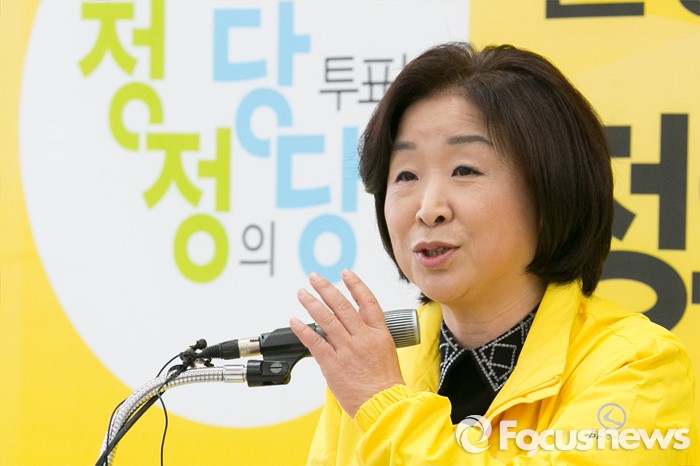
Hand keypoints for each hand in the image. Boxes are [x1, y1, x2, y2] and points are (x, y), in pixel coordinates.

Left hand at [290, 270, 404, 417]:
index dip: (356, 285)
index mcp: (379, 334)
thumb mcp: (386, 352)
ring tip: (302, 293)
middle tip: (314, 278)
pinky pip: (315, 341)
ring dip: (311, 303)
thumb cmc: (385, 384)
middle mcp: (362, 338)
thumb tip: (353, 326)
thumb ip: (369, 336)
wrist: (383, 405)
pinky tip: (294, 320)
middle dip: (326, 288)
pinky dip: (303, 329)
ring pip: (326, 319)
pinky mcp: (332, 363)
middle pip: (342, 306)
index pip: (367, 301)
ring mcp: (347, 350)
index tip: (346, 273)